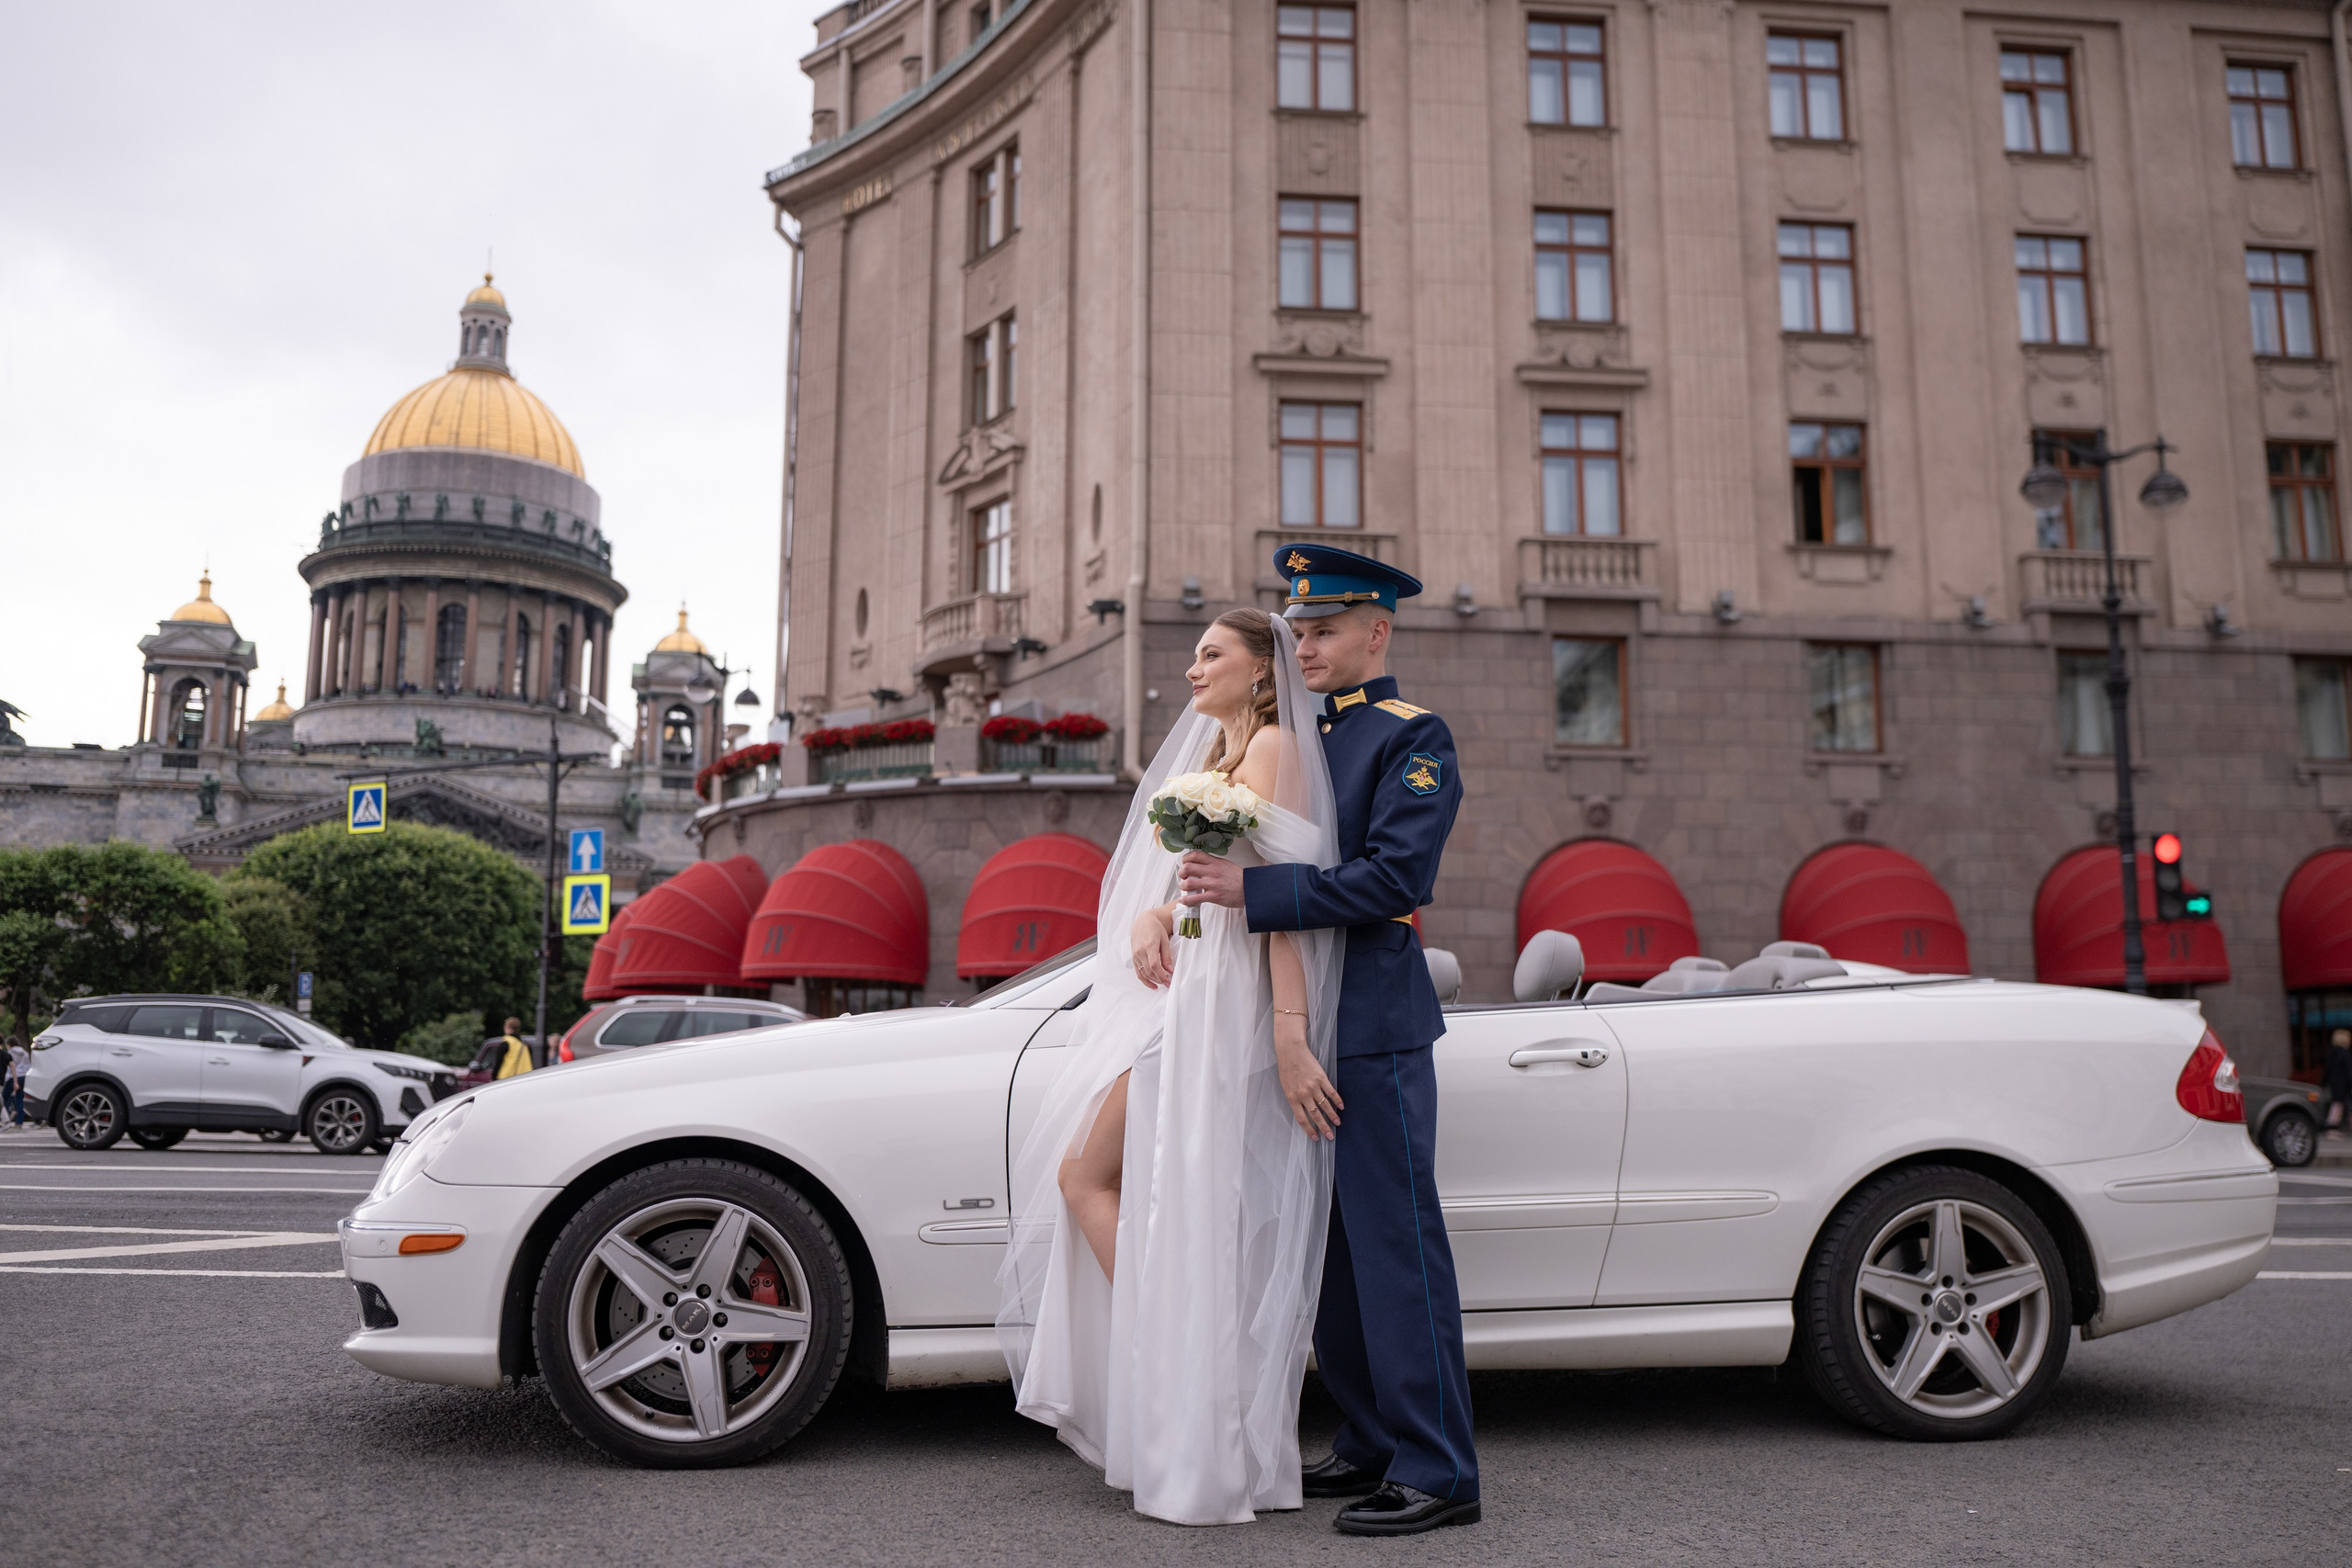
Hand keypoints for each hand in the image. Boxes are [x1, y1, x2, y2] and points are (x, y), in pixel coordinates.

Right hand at [1130, 908, 1175, 988]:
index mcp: (1149, 945)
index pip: (1154, 965)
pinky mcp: (1133, 958)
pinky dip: (1145, 980)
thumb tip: (1170, 970)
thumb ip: (1167, 956)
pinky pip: (1138, 973)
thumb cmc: (1155, 929)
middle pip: (1149, 971)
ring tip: (1163, 984)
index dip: (1161, 975)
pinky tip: (1153, 985)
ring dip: (1153, 981)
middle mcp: (1140, 952)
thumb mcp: (1164, 940)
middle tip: (1168, 983)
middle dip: (1159, 979)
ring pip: (1144, 973)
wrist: (1142, 923)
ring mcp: (1135, 956)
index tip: (1169, 981)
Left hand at [1177, 851, 1245, 909]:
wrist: (1249, 889)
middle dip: (1181, 873)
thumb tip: (1200, 864)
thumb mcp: (1225, 864)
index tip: (1184, 863)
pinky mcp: (1213, 896)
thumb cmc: (1238, 878)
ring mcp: (1212, 884)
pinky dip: (1186, 900)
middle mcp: (1212, 871)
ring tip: (1185, 888)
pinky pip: (1194, 898)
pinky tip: (1184, 900)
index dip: (1185, 859)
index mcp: (1214, 862)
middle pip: (1187, 867)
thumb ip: (1212, 863)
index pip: (1194, 855)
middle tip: (1183, 876)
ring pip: (1188, 883)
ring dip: (1182, 886)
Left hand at [1274, 1015, 1341, 1139]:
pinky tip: (1341, 1107)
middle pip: (1315, 1115)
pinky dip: (1337, 1100)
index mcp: (1292, 1098)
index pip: (1302, 1119)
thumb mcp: (1286, 1087)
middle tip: (1330, 1136)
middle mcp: (1303, 1094)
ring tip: (1338, 1123)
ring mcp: (1313, 1086)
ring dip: (1332, 1116)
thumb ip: (1295, 1099)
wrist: (1291, 1051)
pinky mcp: (1321, 1078)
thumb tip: (1304, 1111)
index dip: (1309, 1130)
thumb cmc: (1286, 1069)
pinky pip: (1331, 1092)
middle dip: (1323, 1127)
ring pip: (1325, 1106)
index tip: (1316, 1138)